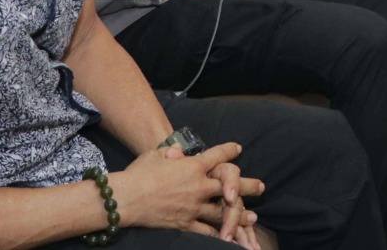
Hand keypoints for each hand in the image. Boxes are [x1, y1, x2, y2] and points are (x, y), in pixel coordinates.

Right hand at [110, 142, 262, 235]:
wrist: (126, 198)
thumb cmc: (138, 173)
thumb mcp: (155, 155)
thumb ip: (170, 153)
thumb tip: (177, 151)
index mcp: (193, 166)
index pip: (217, 155)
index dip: (229, 151)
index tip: (237, 149)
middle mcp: (199, 186)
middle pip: (229, 185)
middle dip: (247, 186)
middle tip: (261, 187)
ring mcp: (193, 207)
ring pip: (223, 210)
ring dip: (239, 213)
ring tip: (252, 217)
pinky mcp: (185, 224)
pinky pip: (207, 231)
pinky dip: (218, 234)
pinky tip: (228, 238)